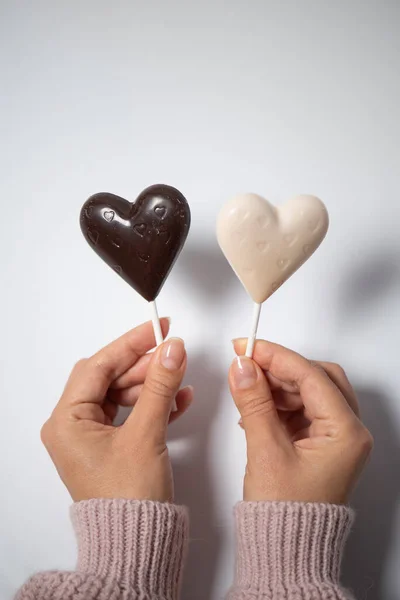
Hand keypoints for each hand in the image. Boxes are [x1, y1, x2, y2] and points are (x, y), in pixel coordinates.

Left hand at [41, 319, 192, 502]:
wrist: (137, 545)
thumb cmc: (129, 499)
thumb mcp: (146, 434)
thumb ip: (160, 386)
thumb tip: (172, 349)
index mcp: (66, 421)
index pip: (98, 366)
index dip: (130, 344)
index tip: (158, 328)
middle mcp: (73, 427)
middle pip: (109, 378)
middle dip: (143, 365)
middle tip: (173, 351)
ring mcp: (91, 437)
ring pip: (123, 395)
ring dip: (152, 385)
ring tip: (179, 377)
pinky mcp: (110, 446)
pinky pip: (131, 414)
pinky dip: (153, 405)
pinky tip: (178, 398)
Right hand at [230, 339, 372, 503]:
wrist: (285, 551)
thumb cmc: (284, 514)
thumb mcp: (265, 450)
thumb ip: (253, 402)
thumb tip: (243, 366)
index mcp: (346, 433)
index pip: (312, 377)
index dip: (277, 357)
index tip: (248, 347)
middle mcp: (348, 432)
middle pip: (318, 378)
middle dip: (281, 368)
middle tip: (247, 362)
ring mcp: (336, 438)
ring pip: (310, 391)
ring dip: (278, 385)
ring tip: (248, 388)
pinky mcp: (321, 443)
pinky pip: (303, 408)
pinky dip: (280, 402)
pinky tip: (257, 406)